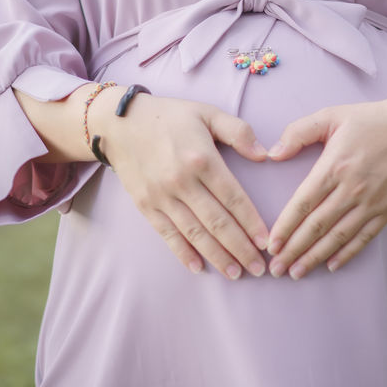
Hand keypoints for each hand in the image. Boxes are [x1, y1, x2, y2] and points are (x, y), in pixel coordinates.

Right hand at [95, 93, 269, 280]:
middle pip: (217, 222)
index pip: (232, 197)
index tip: (265, 241)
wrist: (121, 123)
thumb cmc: (170, 116)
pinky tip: (199, 268)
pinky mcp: (146, 205)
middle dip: (240, 248)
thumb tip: (264, 154)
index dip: (251, 222)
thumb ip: (238, 131)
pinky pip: (168, 234)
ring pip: (194, 233)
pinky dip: (183, 253)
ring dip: (217, 256)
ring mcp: (162, 196)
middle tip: (258, 269)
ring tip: (235, 273)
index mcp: (202, 158)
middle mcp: (182, 181)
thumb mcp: (207, 113)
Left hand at [265, 89, 386, 279]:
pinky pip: (363, 237)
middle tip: (276, 268)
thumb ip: (299, 132)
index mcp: (334, 165)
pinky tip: (331, 265)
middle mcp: (352, 188)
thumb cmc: (369, 121)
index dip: (286, 226)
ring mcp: (371, 202)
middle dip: (294, 250)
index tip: (270, 245)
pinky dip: (347, 254)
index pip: (304, 203)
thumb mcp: (330, 115)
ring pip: (338, 236)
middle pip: (317, 226)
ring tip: (296, 273)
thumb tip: (272, 154)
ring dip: (315, 257)